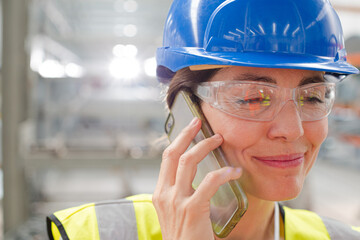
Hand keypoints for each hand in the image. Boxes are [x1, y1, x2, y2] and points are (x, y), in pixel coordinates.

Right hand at [153, 117, 241, 239]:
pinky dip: (224, 173)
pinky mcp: (192, 209)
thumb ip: (180, 194)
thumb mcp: (175, 212)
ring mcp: (176, 201)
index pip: (166, 158)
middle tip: (200, 123)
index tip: (190, 128)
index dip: (178, 140)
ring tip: (219, 140)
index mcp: (159, 194)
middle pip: (173, 154)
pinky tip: (235, 172)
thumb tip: (196, 177)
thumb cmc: (184, 236)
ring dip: (205, 146)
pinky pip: (210, 182)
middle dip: (187, 134)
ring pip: (188, 161)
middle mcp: (164, 194)